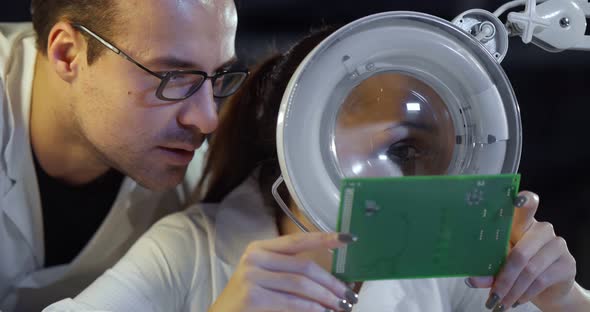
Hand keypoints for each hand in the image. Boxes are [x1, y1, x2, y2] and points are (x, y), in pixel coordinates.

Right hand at [209, 232, 358, 311]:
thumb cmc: (248, 298)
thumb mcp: (267, 277)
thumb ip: (291, 272)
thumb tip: (330, 280)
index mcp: (259, 248)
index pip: (297, 240)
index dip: (323, 238)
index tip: (347, 239)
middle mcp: (254, 258)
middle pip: (303, 266)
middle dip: (331, 282)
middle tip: (349, 294)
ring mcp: (251, 276)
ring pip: (301, 285)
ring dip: (326, 297)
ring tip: (341, 306)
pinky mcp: (252, 296)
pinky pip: (292, 302)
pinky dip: (311, 308)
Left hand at [467, 191, 577, 310]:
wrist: (548, 289)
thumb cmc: (517, 268)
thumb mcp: (500, 265)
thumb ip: (487, 269)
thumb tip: (471, 279)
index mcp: (522, 223)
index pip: (527, 205)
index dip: (523, 201)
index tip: (516, 199)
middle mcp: (542, 229)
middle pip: (520, 251)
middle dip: (504, 278)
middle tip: (493, 295)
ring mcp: (557, 245)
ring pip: (530, 269)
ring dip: (513, 290)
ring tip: (500, 303)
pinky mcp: (567, 263)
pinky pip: (542, 280)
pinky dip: (525, 293)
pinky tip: (516, 300)